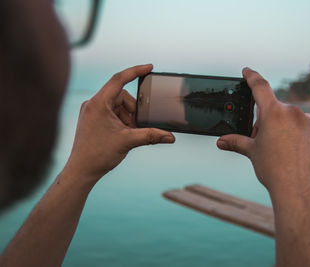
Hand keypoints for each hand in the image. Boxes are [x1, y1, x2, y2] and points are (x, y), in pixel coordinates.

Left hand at [64, 64, 174, 183]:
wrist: (81, 170)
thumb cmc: (98, 155)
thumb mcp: (128, 141)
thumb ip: (151, 136)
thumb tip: (170, 136)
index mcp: (98, 104)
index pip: (118, 79)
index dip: (135, 71)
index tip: (150, 67)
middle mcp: (93, 104)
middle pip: (121, 96)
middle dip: (133, 110)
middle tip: (136, 126)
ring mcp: (91, 111)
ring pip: (118, 105)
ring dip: (127, 117)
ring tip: (128, 133)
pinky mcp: (92, 118)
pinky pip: (111, 112)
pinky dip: (121, 120)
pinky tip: (122, 133)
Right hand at [217, 67, 309, 202]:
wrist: (299, 189)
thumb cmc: (273, 170)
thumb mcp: (252, 152)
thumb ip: (236, 142)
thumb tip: (220, 141)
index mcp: (273, 113)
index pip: (260, 86)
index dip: (251, 76)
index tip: (247, 71)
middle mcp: (292, 112)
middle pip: (273, 108)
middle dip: (265, 120)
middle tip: (260, 139)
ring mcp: (306, 120)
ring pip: (287, 117)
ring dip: (279, 125)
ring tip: (277, 148)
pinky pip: (301, 124)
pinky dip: (293, 131)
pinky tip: (290, 149)